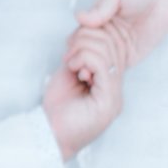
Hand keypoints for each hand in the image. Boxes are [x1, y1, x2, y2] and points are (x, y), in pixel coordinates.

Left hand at [42, 27, 125, 161]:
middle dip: (87, 38)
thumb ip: (80, 56)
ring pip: (108, 51)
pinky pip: (103, 65)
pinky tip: (73, 69)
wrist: (50, 135)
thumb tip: (84, 32)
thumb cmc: (58, 107)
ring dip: (83, 49)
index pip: (116, 45)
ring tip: (71, 63)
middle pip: (114, 43)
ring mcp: (115, 96)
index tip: (73, 41)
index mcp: (109, 81)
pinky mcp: (108, 102)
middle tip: (69, 53)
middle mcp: (116, 87)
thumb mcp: (69, 74)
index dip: (95, 33)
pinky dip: (84, 59)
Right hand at [74, 0, 167, 68]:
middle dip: (82, 54)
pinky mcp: (135, 53)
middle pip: (88, 48)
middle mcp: (110, 31)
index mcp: (101, 16)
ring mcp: (122, 43)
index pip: (82, 32)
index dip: (76, 40)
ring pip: (101, 59)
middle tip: (78, 57)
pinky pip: (119, 65)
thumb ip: (99, 8)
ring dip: (94, 63)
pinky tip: (101, 67)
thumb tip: (78, 18)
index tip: (71, 45)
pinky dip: (109, 67)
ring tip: (86, 67)